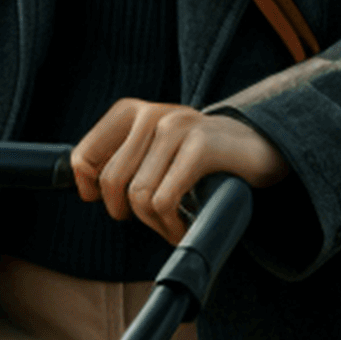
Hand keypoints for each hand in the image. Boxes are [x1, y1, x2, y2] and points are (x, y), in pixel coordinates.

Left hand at [72, 99, 288, 245]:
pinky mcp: (202, 145)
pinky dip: (171, 226)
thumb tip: (86, 188)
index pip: (84, 157)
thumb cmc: (198, 158)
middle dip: (128, 212)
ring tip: (174, 220)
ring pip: (138, 195)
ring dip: (155, 223)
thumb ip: (122, 161)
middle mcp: (153, 113)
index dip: (89, 188)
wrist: (256, 147)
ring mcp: (178, 125)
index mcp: (133, 113)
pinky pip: (164, 200)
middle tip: (153, 216)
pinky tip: (185, 224)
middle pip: (111, 182)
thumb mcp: (154, 151)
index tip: (107, 201)